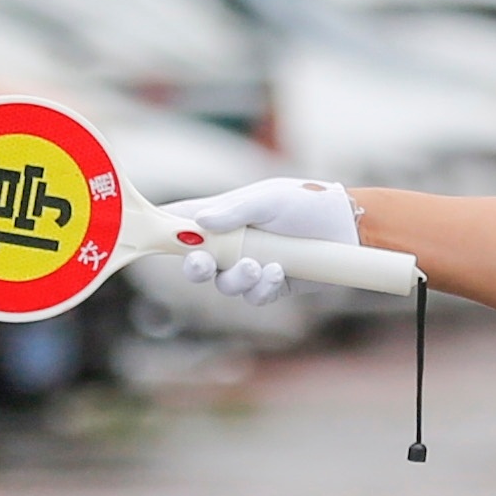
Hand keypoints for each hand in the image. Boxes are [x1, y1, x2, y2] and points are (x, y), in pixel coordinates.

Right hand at [167, 178, 359, 306]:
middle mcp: (233, 242)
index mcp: (223, 215)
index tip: (145, 236)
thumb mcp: (270, 198)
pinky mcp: (272, 284)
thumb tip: (199, 224)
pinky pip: (254, 297)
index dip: (161, 230)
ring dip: (237, 279)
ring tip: (260, 265)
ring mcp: (251, 265)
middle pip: (196, 262)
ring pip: (225, 285)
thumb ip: (234, 211)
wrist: (349, 226)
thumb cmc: (307, 202)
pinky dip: (261, 288)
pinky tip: (279, 272)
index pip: (181, 221)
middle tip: (205, 264)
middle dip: (196, 267)